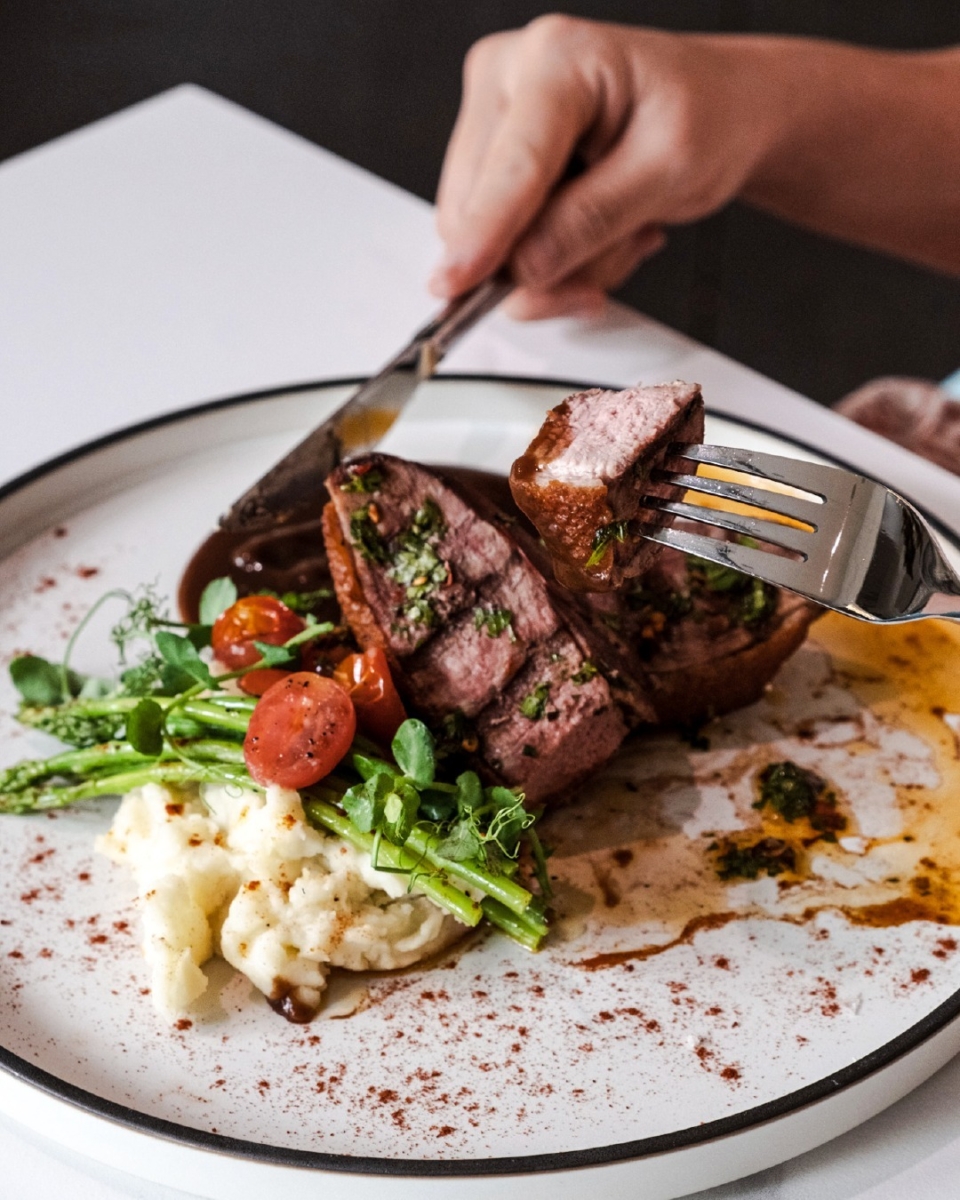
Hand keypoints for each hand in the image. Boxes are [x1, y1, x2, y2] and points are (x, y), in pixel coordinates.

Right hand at [430, 15, 784, 317]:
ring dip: (557, 262)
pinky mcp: (493, 161)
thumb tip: (526, 266)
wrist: (719, 111)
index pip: (513, 164)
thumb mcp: (670, 170)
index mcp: (557, 59)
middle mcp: (509, 78)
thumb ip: (593, 220)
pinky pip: (497, 245)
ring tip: (619, 226)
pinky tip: (595, 228)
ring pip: (484, 239)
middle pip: (479, 209)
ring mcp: (493, 119)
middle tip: (621, 250)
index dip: (487, 231)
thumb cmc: (705, 116)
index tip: (460, 282)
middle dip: (545, 261)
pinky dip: (551, 258)